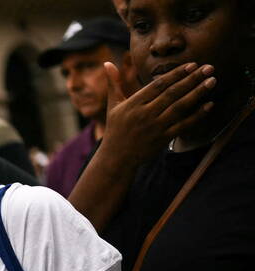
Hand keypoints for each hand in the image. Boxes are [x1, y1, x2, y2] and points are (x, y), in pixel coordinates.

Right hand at [99, 61, 215, 163]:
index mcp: (133, 104)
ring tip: (212, 81)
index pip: (158, 85)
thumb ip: (113, 84)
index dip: (176, 74)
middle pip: (172, 93)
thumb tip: (107, 63)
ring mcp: (155, 127)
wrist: (116, 158)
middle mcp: (144, 114)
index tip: (192, 64)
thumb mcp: (113, 106)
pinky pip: (183, 125)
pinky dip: (197, 115)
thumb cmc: (115, 130)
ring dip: (198, 93)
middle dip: (192, 79)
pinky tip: (210, 105)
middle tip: (209, 67)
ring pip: (180, 107)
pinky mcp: (162, 139)